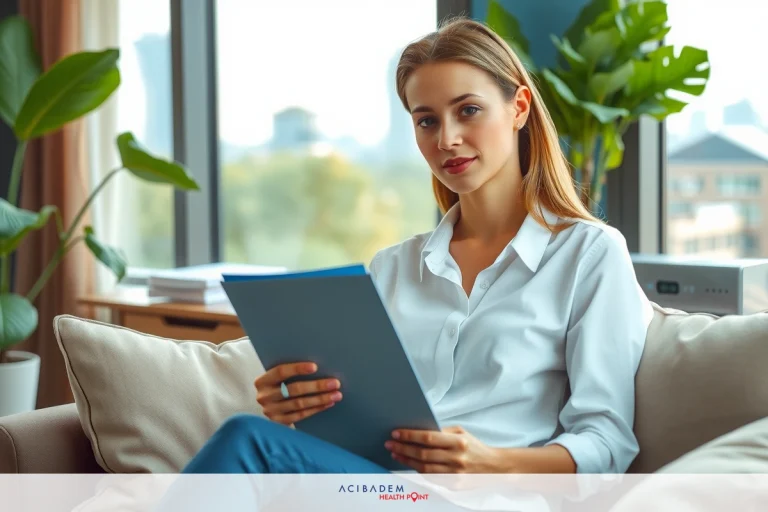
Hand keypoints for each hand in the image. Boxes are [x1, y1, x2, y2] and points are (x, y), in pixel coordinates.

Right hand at [255, 362, 342, 426]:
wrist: (270, 407)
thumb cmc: (279, 386)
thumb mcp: (278, 379)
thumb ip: (290, 373)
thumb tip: (318, 367)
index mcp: (262, 381)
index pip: (280, 372)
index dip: (297, 369)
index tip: (315, 367)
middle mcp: (264, 396)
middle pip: (293, 390)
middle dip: (316, 386)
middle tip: (335, 383)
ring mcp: (271, 411)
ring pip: (299, 404)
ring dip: (320, 399)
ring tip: (336, 395)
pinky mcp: (279, 423)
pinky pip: (301, 415)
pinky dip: (316, 409)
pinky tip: (328, 403)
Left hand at [385, 426, 500, 472]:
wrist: (493, 467)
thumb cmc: (473, 446)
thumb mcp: (461, 432)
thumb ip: (441, 432)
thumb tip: (418, 431)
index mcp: (458, 441)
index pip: (428, 437)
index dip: (410, 435)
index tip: (395, 433)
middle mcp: (456, 458)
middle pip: (423, 454)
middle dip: (403, 448)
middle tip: (389, 444)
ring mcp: (454, 473)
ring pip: (424, 468)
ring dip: (406, 460)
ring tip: (395, 454)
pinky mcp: (453, 485)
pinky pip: (430, 477)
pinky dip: (417, 471)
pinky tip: (409, 464)